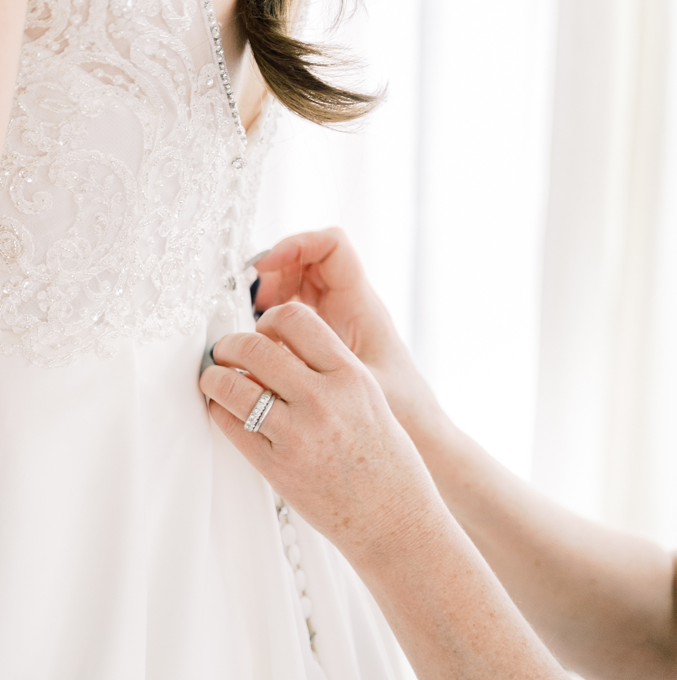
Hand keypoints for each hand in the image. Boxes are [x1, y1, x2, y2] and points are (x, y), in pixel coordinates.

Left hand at [199, 300, 434, 569]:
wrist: (395, 522)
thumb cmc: (386, 463)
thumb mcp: (370, 400)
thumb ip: (329, 370)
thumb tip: (281, 346)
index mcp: (351, 376)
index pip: (295, 319)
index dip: (269, 320)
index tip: (262, 331)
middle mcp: (323, 399)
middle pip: (255, 347)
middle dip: (231, 344)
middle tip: (226, 352)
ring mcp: (297, 433)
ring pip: (232, 384)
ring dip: (214, 376)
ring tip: (215, 379)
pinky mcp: (277, 467)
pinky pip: (230, 425)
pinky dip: (219, 411)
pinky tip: (224, 410)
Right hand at [253, 229, 449, 451]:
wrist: (426, 434)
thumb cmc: (405, 411)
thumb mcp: (356, 389)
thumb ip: (311, 376)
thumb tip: (258, 371)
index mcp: (362, 305)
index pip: (332, 246)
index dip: (296, 244)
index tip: (263, 267)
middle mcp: (351, 306)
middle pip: (308, 261)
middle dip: (275, 273)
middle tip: (252, 304)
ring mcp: (340, 321)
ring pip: (301, 285)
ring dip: (273, 295)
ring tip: (255, 325)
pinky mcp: (331, 340)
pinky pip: (300, 313)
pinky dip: (278, 320)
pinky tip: (265, 347)